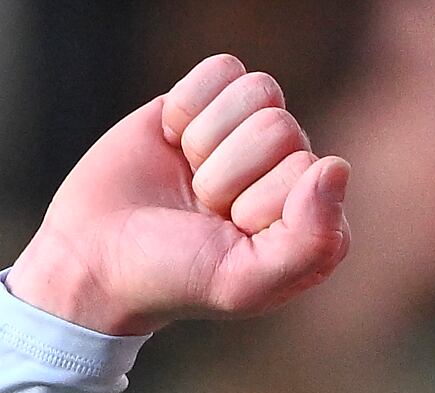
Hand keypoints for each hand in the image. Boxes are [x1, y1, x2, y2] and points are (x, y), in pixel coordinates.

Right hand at [7, 54, 349, 336]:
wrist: (98, 255)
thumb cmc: (176, 275)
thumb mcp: (245, 281)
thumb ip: (309, 240)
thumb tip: (337, 167)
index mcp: (319, 224)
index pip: (307, 170)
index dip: (255, 201)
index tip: (228, 234)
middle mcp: (295, 174)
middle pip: (279, 127)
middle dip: (226, 172)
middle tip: (205, 208)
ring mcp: (255, 136)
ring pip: (257, 91)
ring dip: (208, 139)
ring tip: (192, 176)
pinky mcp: (213, 104)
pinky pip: (222, 69)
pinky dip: (187, 105)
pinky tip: (176, 142)